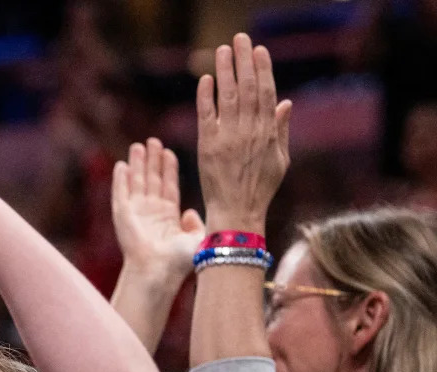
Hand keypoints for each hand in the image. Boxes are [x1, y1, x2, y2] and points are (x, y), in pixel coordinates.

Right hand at [112, 137, 203, 287]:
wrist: (158, 270)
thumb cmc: (179, 262)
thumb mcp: (198, 239)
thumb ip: (197, 224)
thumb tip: (190, 212)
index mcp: (168, 218)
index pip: (168, 186)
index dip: (168, 169)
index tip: (169, 152)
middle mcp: (151, 213)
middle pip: (152, 180)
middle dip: (152, 161)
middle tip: (153, 140)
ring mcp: (136, 214)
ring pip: (137, 182)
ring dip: (137, 164)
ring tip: (139, 145)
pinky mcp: (122, 215)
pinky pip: (120, 192)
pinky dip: (120, 179)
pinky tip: (122, 165)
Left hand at [196, 33, 291, 234]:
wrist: (237, 212)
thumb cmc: (260, 188)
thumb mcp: (280, 160)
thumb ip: (281, 129)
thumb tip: (285, 102)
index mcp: (267, 132)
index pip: (266, 93)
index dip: (263, 69)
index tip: (259, 50)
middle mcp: (248, 131)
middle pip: (248, 88)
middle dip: (243, 61)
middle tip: (239, 38)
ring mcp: (227, 138)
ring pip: (228, 96)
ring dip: (225, 71)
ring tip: (222, 50)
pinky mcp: (207, 146)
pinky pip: (206, 116)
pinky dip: (206, 96)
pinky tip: (205, 79)